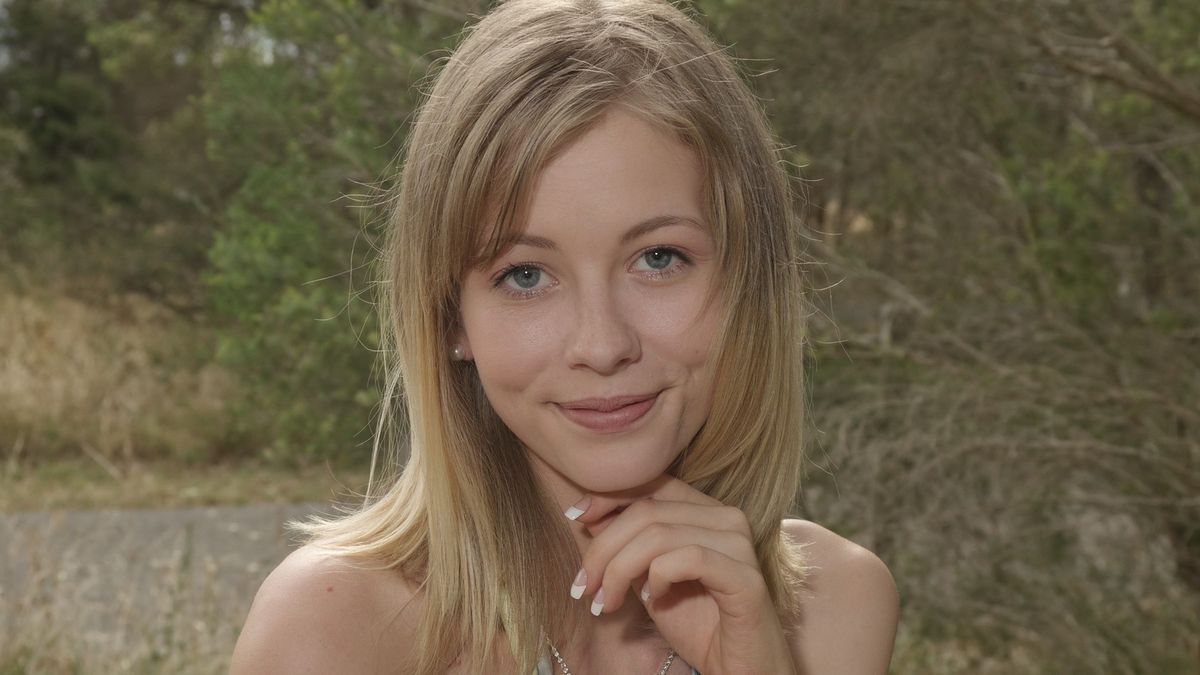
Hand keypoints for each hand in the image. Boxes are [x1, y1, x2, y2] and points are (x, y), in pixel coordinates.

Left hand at [566, 475, 797, 674]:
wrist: (736, 670)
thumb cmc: (697, 624)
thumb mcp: (649, 579)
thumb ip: (627, 546)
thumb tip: (587, 514)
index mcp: (707, 511)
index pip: (653, 483)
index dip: (609, 496)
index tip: (575, 517)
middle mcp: (727, 518)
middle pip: (647, 511)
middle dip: (603, 548)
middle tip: (583, 586)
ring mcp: (739, 545)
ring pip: (660, 534)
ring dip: (620, 570)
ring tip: (606, 603)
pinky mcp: (746, 577)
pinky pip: (687, 559)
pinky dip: (658, 578)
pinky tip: (653, 599)